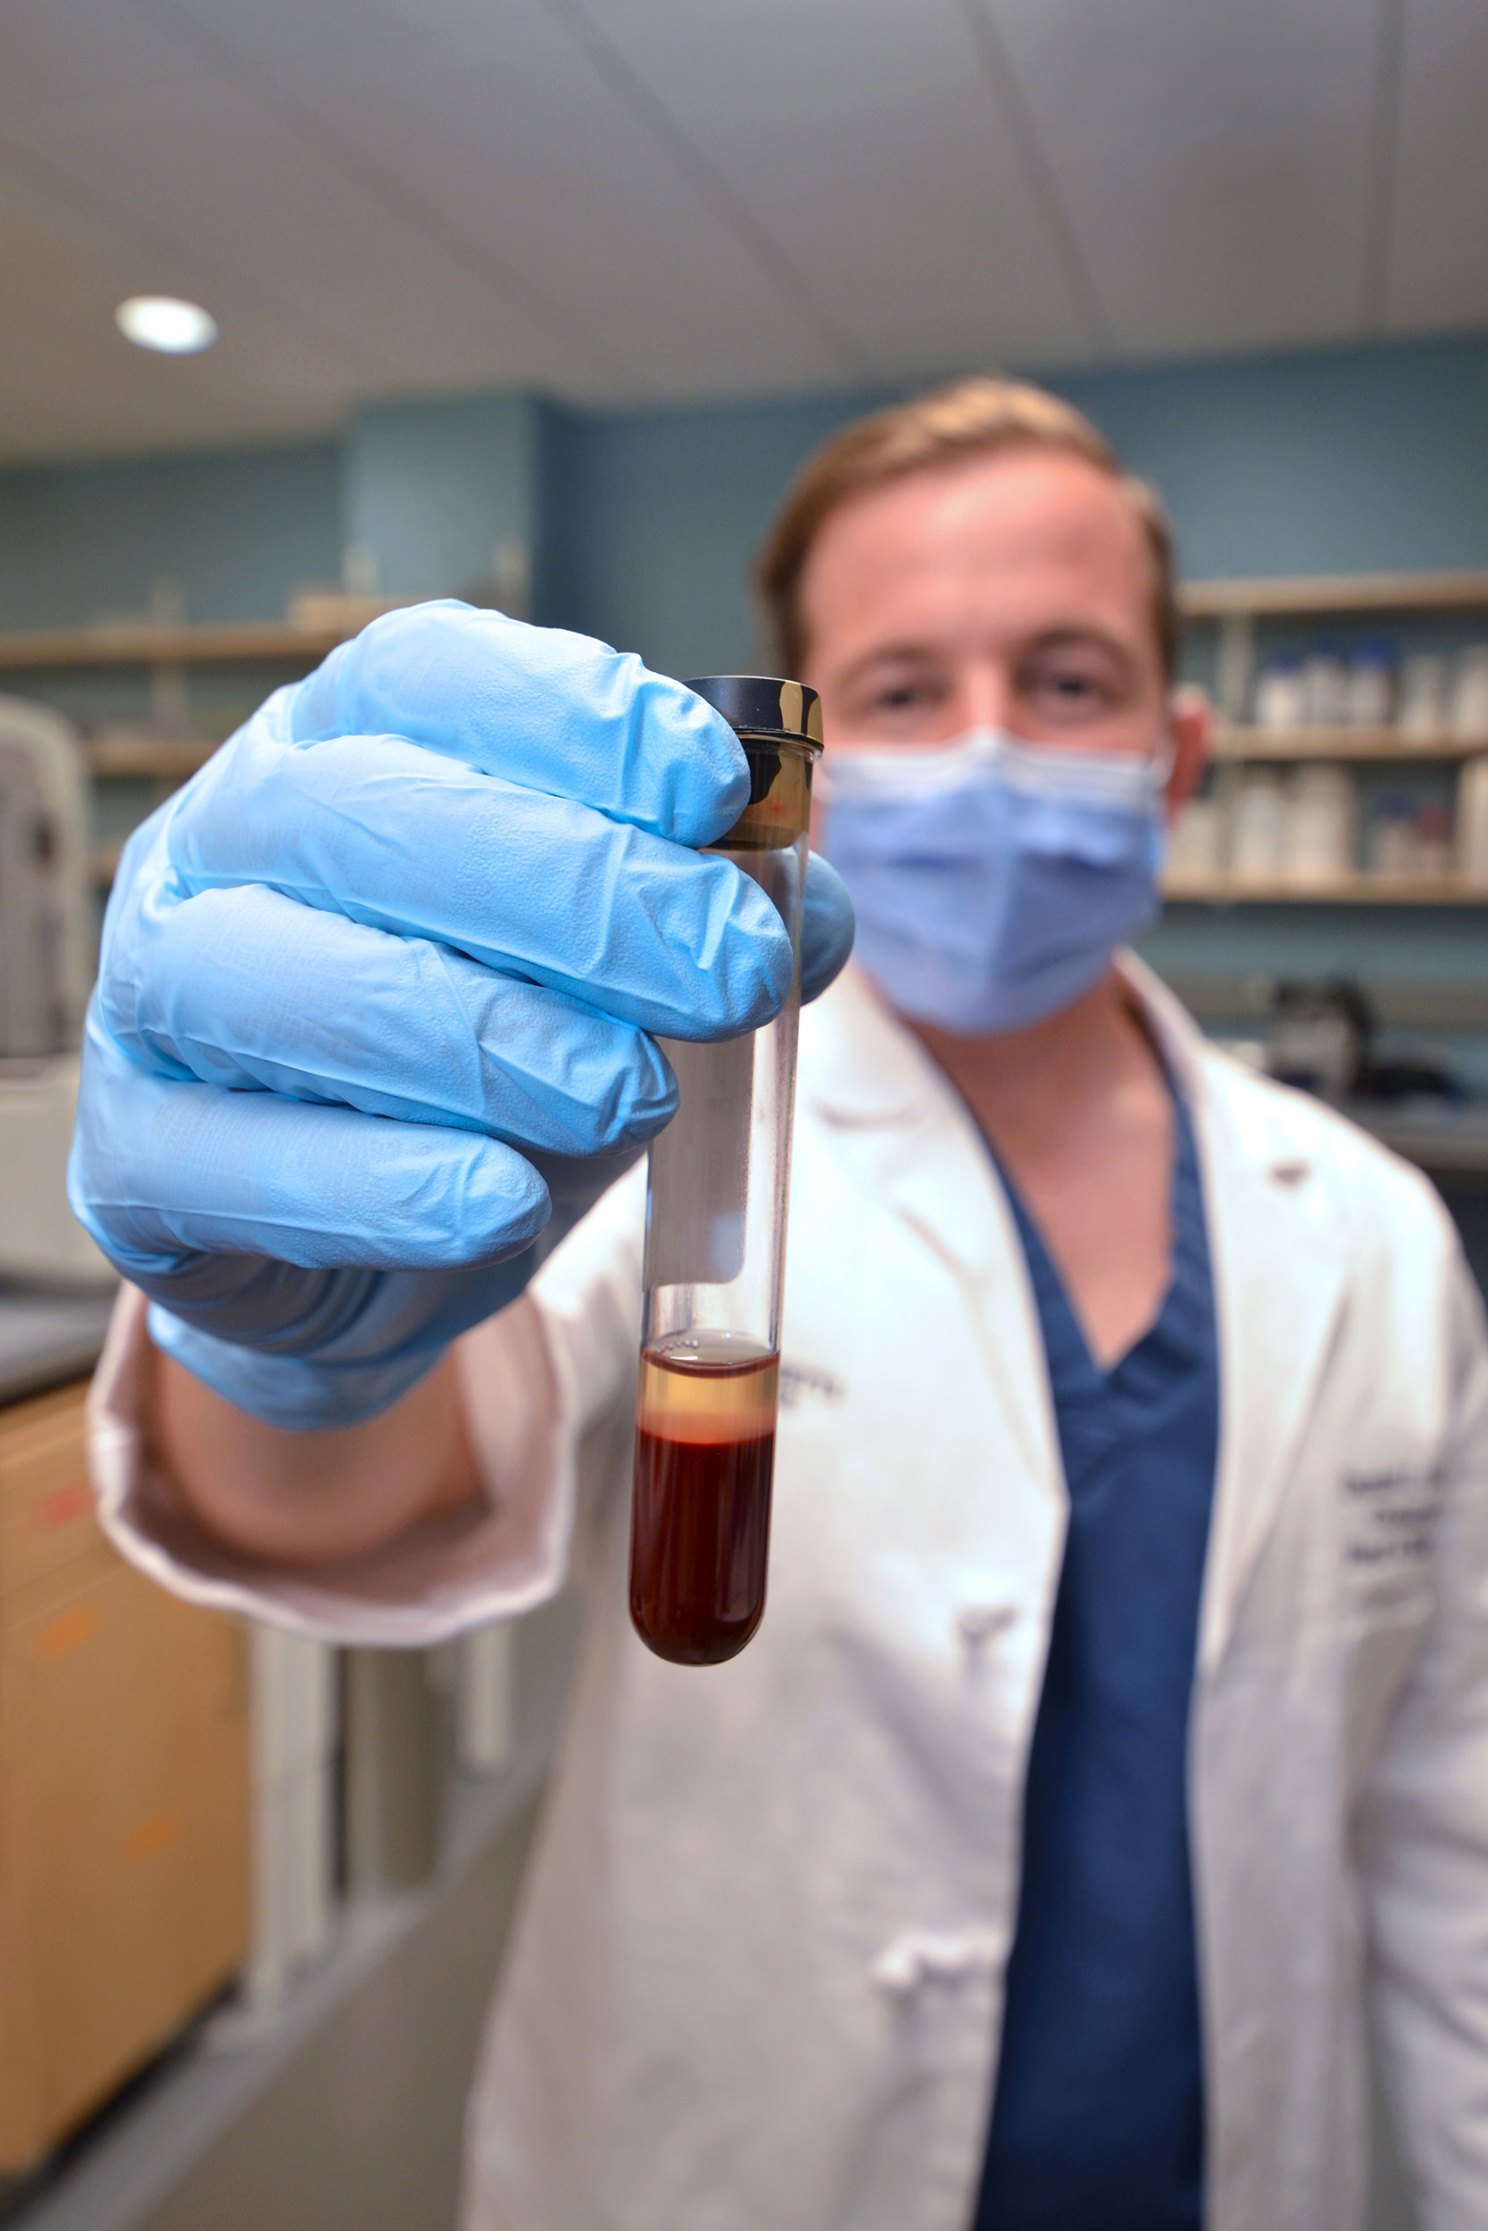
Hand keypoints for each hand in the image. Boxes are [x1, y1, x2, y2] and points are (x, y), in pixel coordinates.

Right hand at [69, 602, 852, 1427]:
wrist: (373, 1247)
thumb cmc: (494, 1068)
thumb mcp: (615, 981)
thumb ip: (705, 922)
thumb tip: (811, 906)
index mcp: (340, 749)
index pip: (429, 676)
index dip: (573, 716)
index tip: (717, 785)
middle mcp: (222, 843)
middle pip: (363, 816)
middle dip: (573, 889)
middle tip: (730, 971)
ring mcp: (154, 995)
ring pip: (274, 979)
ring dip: (475, 1037)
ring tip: (627, 1097)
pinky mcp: (135, 1160)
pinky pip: (231, 1160)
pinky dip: (379, 1183)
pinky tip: (498, 1201)